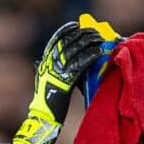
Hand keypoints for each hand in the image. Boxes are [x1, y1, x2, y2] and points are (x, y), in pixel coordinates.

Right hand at [13, 22, 103, 143]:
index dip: (66, 31)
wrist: (44, 118)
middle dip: (82, 35)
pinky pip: (80, 65)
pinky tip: (99, 52)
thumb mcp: (44, 80)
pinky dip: (90, 57)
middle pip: (67, 43)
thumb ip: (48, 69)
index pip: (55, 40)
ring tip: (99, 39)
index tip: (77, 25)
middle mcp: (48, 64)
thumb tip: (52, 60)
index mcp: (44, 62)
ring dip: (89, 43)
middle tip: (94, 32)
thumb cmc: (46, 102)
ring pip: (74, 51)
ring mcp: (55, 73)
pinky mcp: (64, 82)